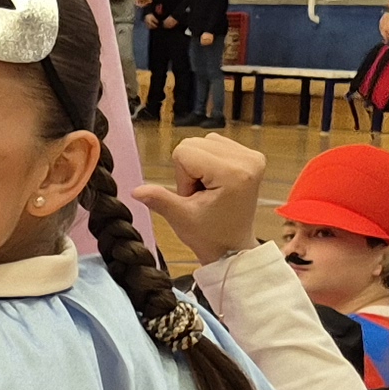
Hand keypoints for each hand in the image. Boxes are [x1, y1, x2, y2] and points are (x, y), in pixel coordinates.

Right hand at [134, 133, 268, 261]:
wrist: (233, 246)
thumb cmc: (210, 235)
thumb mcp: (181, 218)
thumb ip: (159, 199)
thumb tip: (136, 191)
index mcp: (233, 173)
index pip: (185, 151)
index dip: (181, 176)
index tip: (194, 198)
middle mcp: (248, 160)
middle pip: (194, 144)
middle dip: (189, 170)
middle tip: (200, 195)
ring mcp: (252, 157)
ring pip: (204, 142)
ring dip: (198, 165)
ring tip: (208, 189)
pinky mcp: (252, 157)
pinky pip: (216, 145)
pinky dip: (209, 161)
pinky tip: (216, 182)